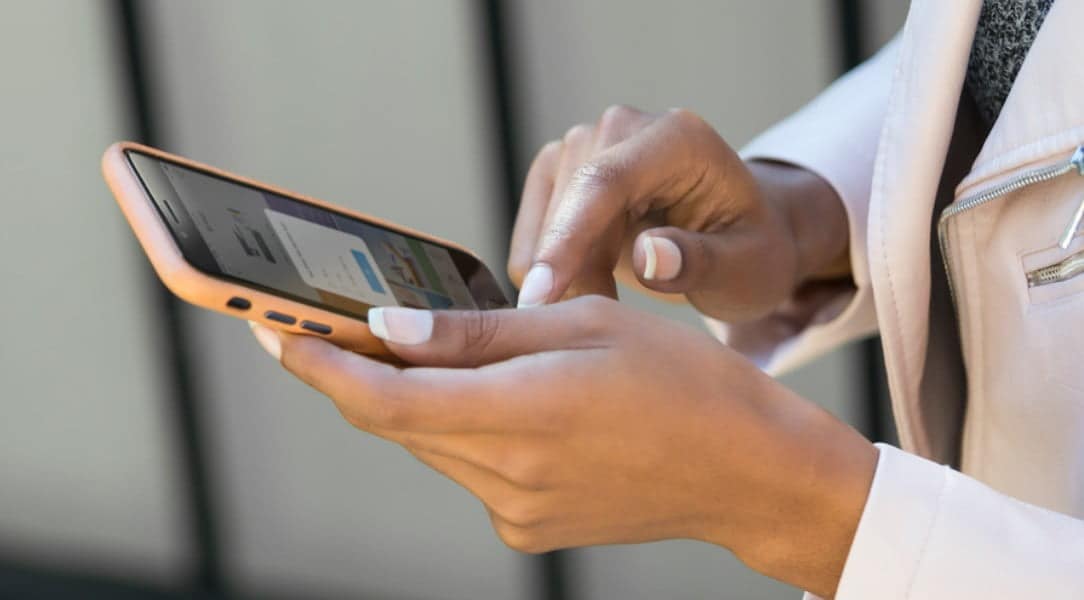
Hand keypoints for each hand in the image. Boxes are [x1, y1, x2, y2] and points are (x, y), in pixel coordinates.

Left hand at [250, 298, 875, 596]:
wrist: (745, 467)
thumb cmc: (681, 381)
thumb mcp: (581, 324)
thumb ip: (477, 334)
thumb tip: (391, 331)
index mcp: (521, 413)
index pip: (383, 398)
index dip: (317, 366)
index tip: (271, 331)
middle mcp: (508, 476)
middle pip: (396, 421)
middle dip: (359, 374)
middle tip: (332, 327)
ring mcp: (517, 511)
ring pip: (430, 443)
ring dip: (416, 400)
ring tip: (435, 355)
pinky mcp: (529, 528)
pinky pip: (467, 469)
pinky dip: (460, 429)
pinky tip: (498, 400)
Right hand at [510, 106, 848, 321]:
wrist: (736, 236)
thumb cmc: (748, 252)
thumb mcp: (747, 268)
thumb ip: (701, 261)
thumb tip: (648, 256)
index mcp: (677, 138)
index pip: (604, 182)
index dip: (567, 239)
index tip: (542, 296)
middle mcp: (621, 128)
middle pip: (569, 209)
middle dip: (574, 279)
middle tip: (609, 331)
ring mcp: (582, 144)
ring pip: (541, 228)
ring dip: (564, 281)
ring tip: (615, 303)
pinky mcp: (556, 171)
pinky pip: (530, 237)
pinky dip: (549, 274)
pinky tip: (595, 286)